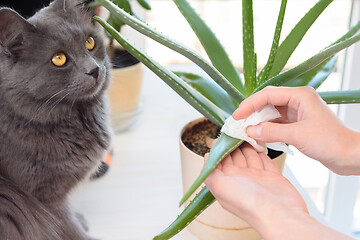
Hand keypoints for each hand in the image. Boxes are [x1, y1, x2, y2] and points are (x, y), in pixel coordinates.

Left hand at [205, 143, 353, 239]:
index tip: (223, 132)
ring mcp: (257, 177)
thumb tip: (206, 157)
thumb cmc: (247, 201)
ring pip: (250, 156)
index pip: (220, 159)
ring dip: (248, 144)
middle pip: (235, 156)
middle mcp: (240, 179)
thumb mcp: (220, 186)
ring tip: (247, 130)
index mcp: (226, 180)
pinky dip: (262, 151)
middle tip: (236, 127)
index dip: (220, 146)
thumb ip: (210, 171)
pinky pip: (265, 160)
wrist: (279, 214)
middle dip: (234, 142)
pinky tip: (260, 142)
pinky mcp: (272, 176)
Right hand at [233, 86, 359, 174]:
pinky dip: (267, 129)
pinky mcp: (298, 124)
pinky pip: (277, 124)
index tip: (237, 116)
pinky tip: (258, 136)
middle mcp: (298, 100)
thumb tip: (249, 130)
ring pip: (271, 113)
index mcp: (300, 95)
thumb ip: (271, 131)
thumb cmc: (331, 141)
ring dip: (259, 121)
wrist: (350, 155)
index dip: (249, 105)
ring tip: (245, 131)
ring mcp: (298, 112)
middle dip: (252, 112)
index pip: (267, 95)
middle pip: (267, 102)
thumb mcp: (297, 136)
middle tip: (238, 123)